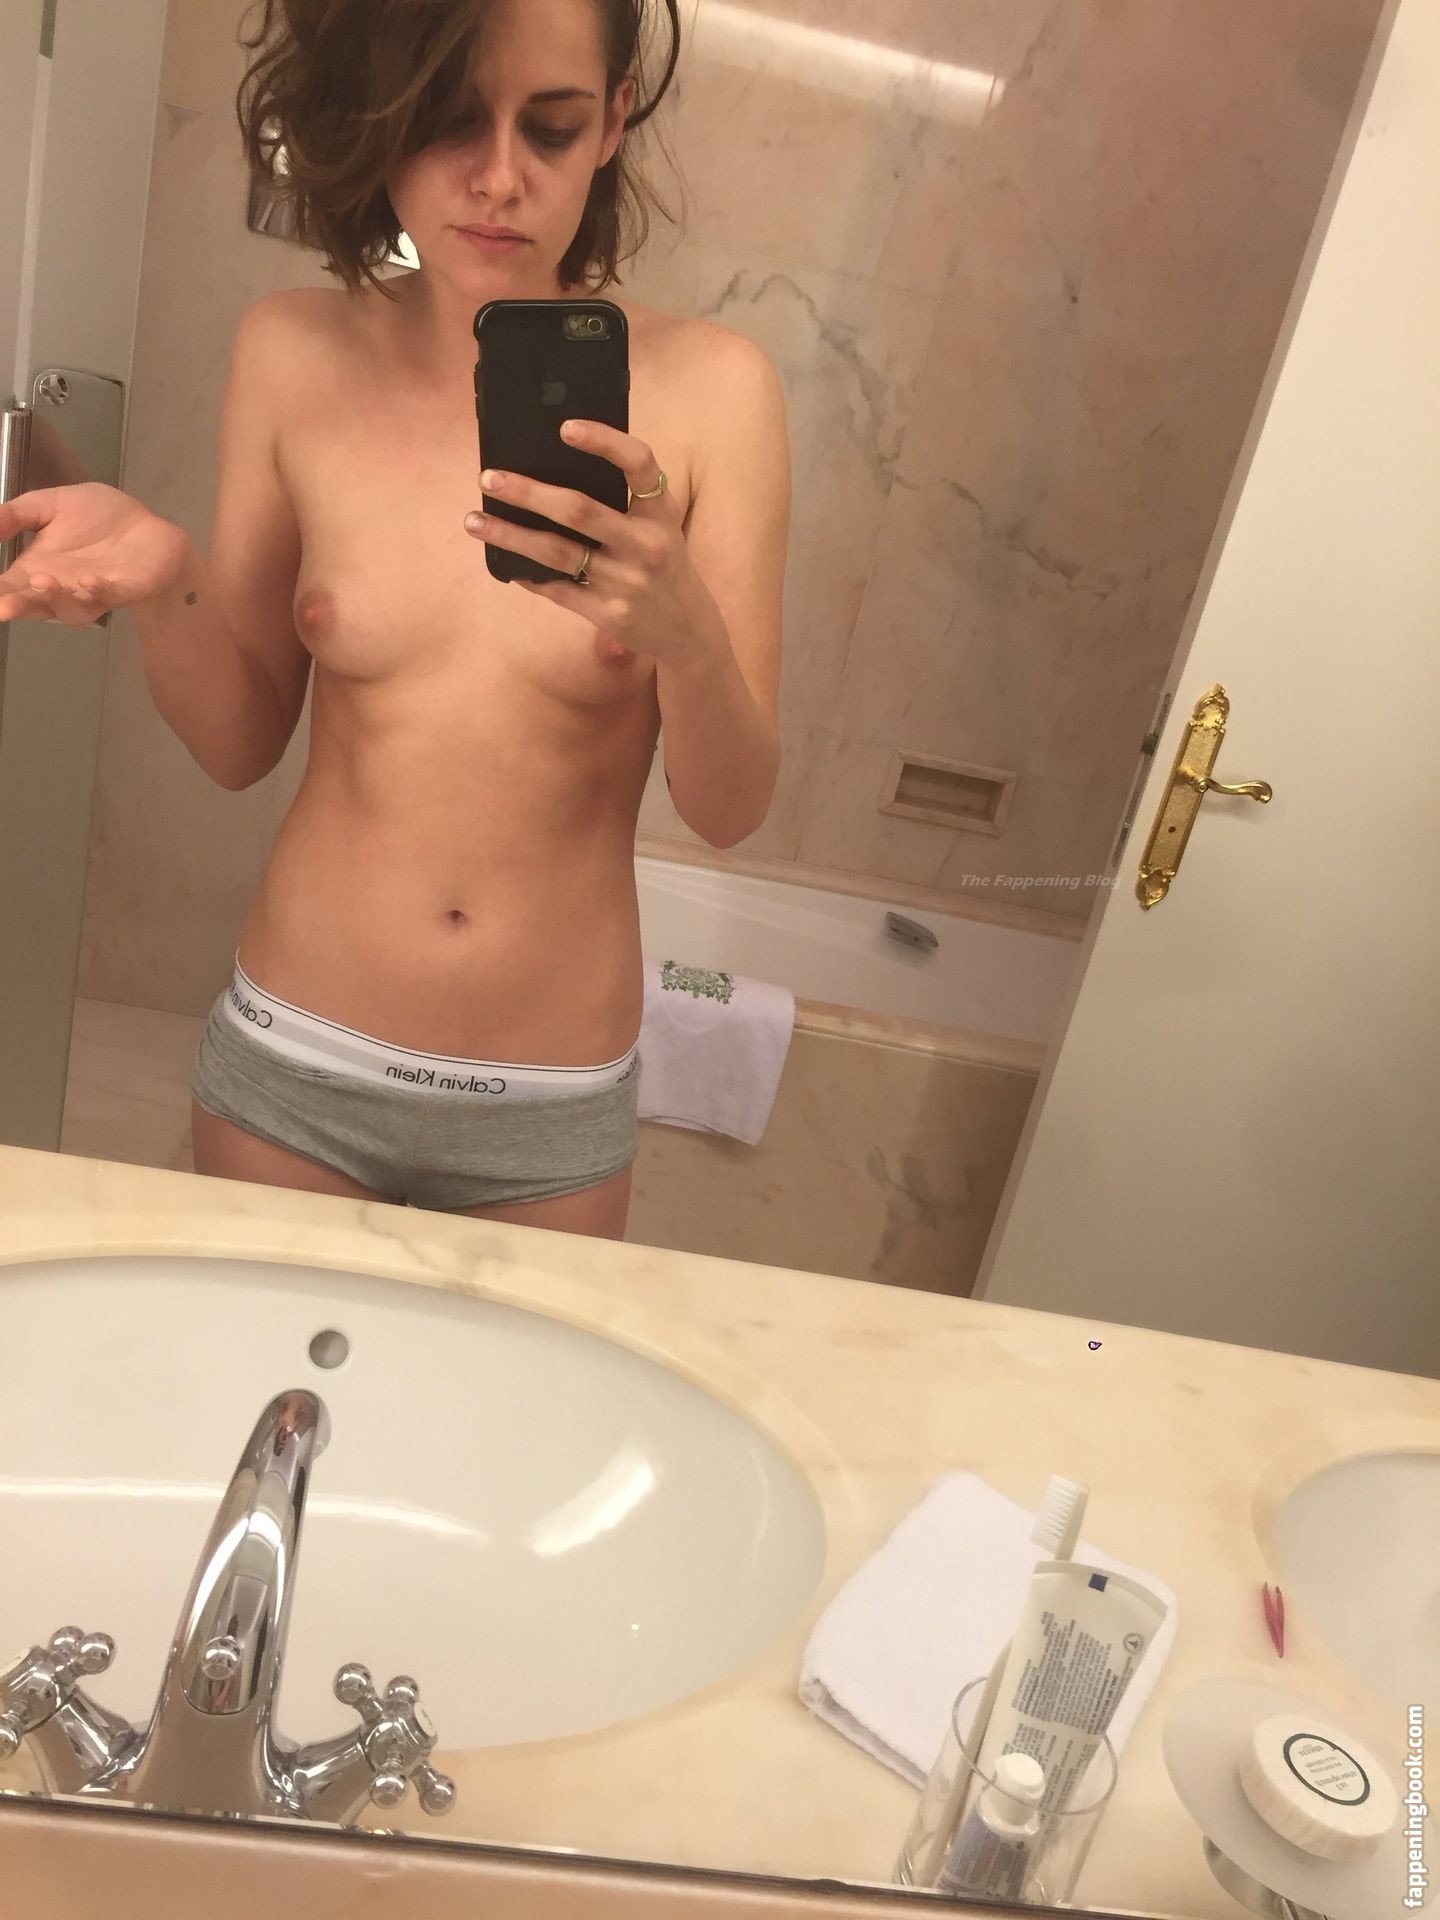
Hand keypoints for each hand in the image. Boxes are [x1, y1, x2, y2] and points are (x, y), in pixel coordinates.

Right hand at [0, 483, 190, 627]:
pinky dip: (99, 592)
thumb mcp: (51, 505)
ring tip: (40, 581)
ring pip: (72, 609)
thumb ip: (18, 515)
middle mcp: (62, 588)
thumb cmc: (98, 519)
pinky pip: (111, 596)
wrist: (147, 527)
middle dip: (18, 606)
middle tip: (1, 606)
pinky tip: (87, 582)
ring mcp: (94, 594)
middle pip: (35, 605)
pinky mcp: (126, 590)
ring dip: (55, 597)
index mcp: (38, 569)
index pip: (9, 587)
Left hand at [464, 420, 706, 667]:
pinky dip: (528, 574)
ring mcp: (627, 582)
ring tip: (474, 521)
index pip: (639, 465)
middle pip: (579, 510)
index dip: (604, 441)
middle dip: (528, 492)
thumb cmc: (664, 565)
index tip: (564, 427)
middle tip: (488, 478)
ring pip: (557, 552)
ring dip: (510, 534)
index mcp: (661, 513)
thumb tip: (553, 471)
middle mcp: (647, 545)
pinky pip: (557, 589)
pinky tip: (505, 562)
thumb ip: (626, 500)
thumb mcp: (662, 527)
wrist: (690, 631)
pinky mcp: (609, 614)